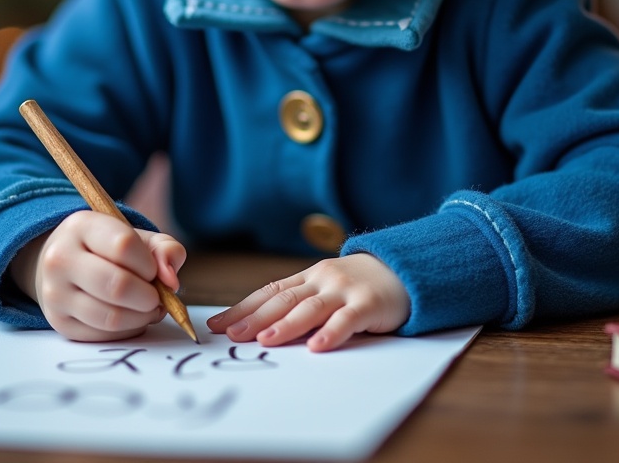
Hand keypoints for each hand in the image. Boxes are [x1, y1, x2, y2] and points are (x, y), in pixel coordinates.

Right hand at [9, 211, 185, 341]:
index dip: (148, 264)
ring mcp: (55, 293)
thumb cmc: (108, 248)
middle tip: (156, 297)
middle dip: (148, 296)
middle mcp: (60, 259)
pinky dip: (127, 330)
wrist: (64, 264)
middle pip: (117, 285)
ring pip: (110, 317)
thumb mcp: (138, 237)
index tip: (152, 270)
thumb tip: (171, 280)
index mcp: (81, 226)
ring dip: (141, 317)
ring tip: (148, 308)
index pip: (124, 246)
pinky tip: (131, 317)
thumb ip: (165, 250)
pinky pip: (103, 336)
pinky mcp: (59, 323)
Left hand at [206, 253, 410, 351]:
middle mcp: (321, 280)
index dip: (242, 308)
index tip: (216, 325)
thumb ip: (300, 304)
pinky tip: (317, 348)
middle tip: (233, 334)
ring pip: (310, 308)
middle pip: (284, 300)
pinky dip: (331, 333)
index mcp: (307, 278)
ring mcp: (344, 290)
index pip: (269, 292)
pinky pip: (347, 320)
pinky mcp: (368, 304)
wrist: (402, 269)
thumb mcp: (325, 289)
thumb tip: (261, 331)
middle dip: (255, 318)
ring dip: (286, 325)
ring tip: (265, 341)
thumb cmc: (357, 287)